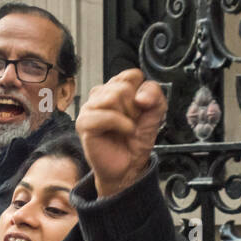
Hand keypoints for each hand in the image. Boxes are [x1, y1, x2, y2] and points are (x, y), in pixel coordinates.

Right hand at [76, 69, 166, 197]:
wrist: (129, 166)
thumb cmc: (136, 140)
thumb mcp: (155, 113)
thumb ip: (155, 95)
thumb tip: (140, 96)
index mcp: (115, 88)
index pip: (131, 75)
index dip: (141, 93)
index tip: (140, 109)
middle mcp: (100, 95)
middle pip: (123, 87)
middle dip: (134, 108)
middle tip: (131, 122)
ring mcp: (89, 108)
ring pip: (113, 97)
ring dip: (127, 117)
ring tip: (125, 128)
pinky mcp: (84, 123)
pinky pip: (106, 115)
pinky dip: (120, 125)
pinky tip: (123, 132)